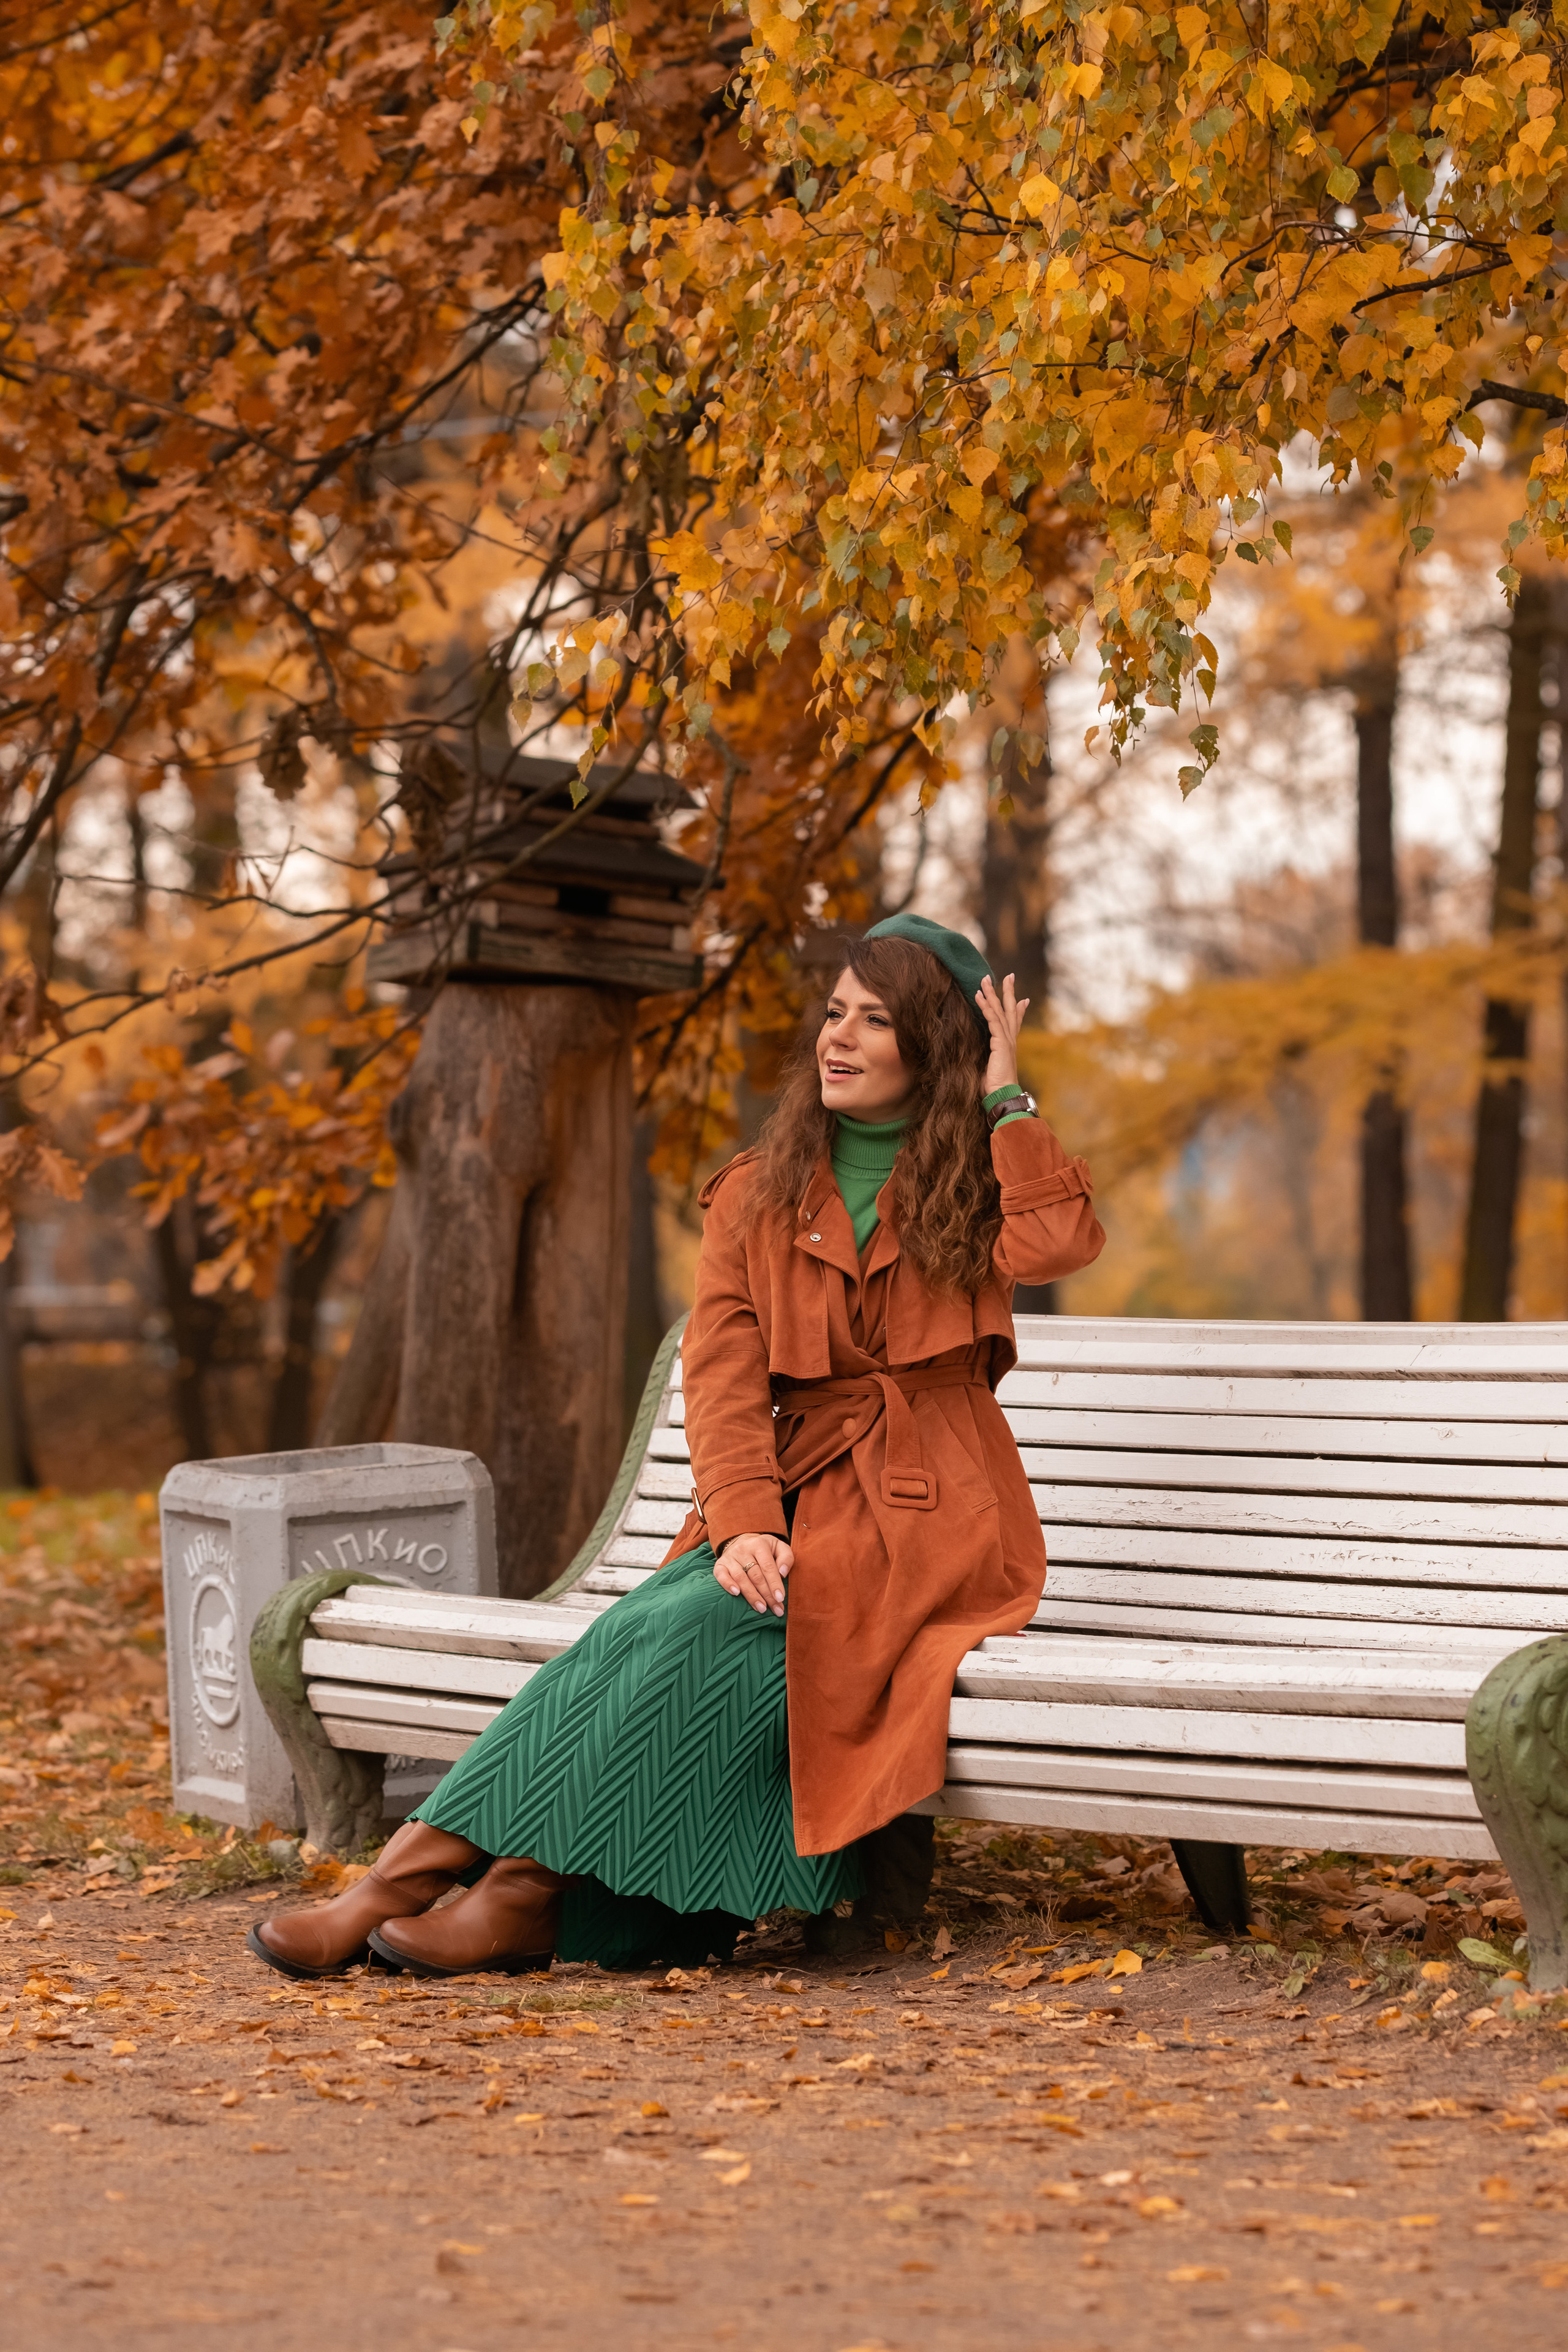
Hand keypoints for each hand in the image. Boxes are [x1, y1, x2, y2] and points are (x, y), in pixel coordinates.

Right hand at [714, 1531, 792, 1615]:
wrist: (742, 1542)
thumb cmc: (765, 1549)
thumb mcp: (779, 1547)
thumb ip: (786, 1557)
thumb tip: (783, 1573)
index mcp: (759, 1544)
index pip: (768, 1567)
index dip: (774, 1583)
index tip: (781, 1598)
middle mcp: (743, 1549)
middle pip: (756, 1576)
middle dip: (767, 1595)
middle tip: (776, 1609)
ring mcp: (730, 1557)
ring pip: (741, 1578)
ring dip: (751, 1596)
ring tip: (762, 1608)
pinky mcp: (720, 1564)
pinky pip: (721, 1575)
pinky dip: (728, 1584)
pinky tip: (736, 1594)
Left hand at [975, 972, 1029, 1094]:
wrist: (1002, 1095)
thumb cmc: (996, 1087)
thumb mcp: (992, 1068)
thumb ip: (990, 1058)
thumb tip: (987, 1057)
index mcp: (1009, 1045)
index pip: (1014, 1022)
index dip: (1018, 1010)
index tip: (1023, 999)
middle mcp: (1010, 1039)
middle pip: (1010, 1010)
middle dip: (1009, 991)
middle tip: (1010, 975)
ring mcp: (1007, 1039)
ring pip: (999, 1010)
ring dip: (992, 993)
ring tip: (985, 979)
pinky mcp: (1001, 1042)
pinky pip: (992, 1019)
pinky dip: (986, 1006)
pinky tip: (979, 995)